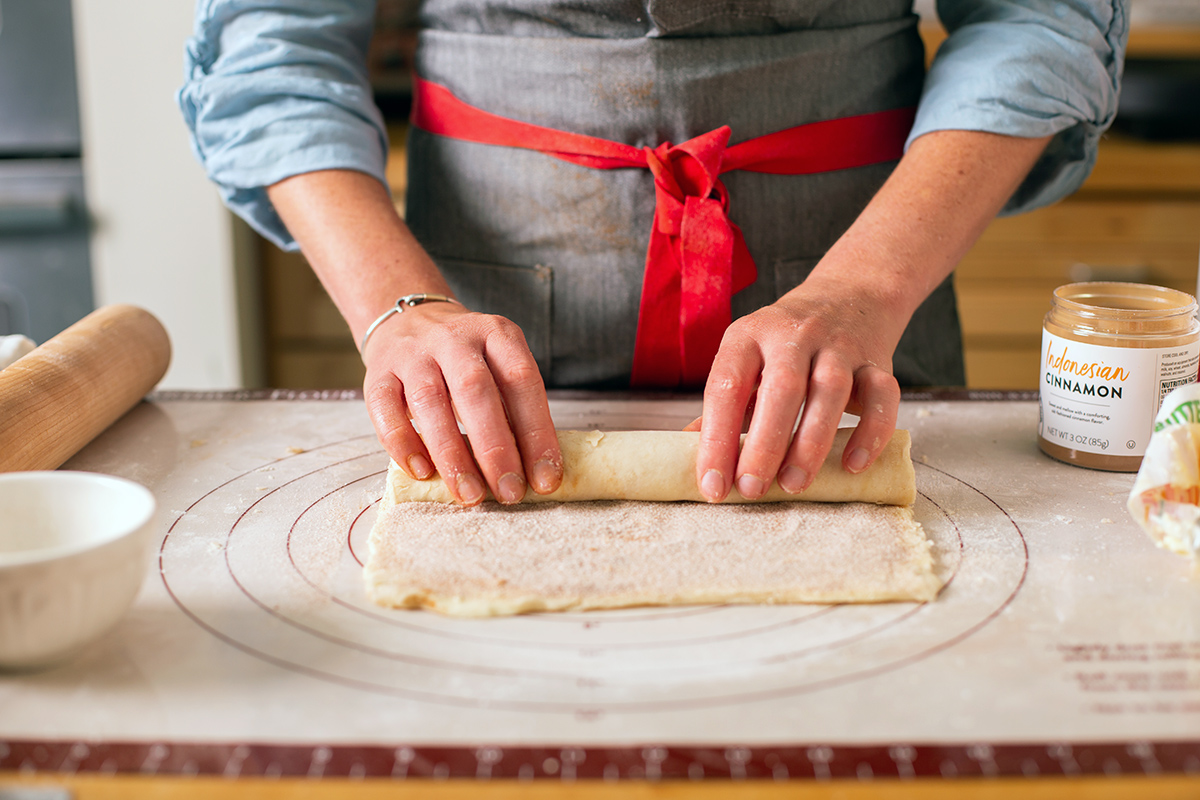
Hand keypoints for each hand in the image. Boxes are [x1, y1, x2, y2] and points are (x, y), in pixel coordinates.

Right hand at [363, 301, 561, 505]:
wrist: (410, 320)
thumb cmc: (467, 359)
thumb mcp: (499, 365)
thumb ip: (514, 408)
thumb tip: (534, 471)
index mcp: (497, 334)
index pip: (522, 381)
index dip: (537, 432)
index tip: (546, 478)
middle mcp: (454, 338)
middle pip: (476, 391)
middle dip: (495, 448)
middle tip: (509, 492)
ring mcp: (413, 354)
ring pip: (429, 401)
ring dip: (451, 453)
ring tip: (469, 493)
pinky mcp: (378, 373)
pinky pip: (385, 409)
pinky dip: (403, 443)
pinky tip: (422, 472)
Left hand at [691, 272, 903, 500]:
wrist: (849, 295)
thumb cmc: (785, 343)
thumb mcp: (747, 359)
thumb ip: (726, 404)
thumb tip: (690, 453)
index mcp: (748, 336)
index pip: (726, 386)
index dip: (715, 439)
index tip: (712, 484)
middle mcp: (794, 334)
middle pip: (782, 388)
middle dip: (764, 444)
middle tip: (751, 488)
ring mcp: (839, 345)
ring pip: (830, 391)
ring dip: (811, 443)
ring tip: (793, 484)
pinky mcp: (878, 361)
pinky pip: (883, 396)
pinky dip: (870, 432)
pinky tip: (852, 466)